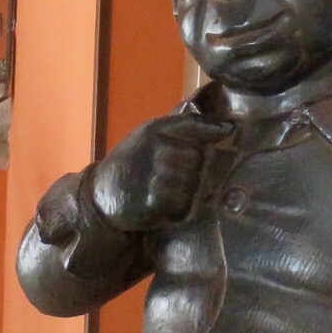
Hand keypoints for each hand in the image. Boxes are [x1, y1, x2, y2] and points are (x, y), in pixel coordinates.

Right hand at [89, 114, 232, 231]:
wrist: (100, 194)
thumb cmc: (131, 166)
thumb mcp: (147, 139)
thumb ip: (177, 133)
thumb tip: (219, 127)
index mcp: (155, 129)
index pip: (193, 124)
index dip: (214, 128)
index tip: (230, 130)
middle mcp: (157, 146)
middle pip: (198, 158)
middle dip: (194, 171)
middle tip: (176, 180)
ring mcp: (155, 171)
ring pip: (192, 181)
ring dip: (186, 191)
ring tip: (168, 193)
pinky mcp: (153, 197)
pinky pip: (182, 203)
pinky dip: (178, 208)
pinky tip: (164, 206)